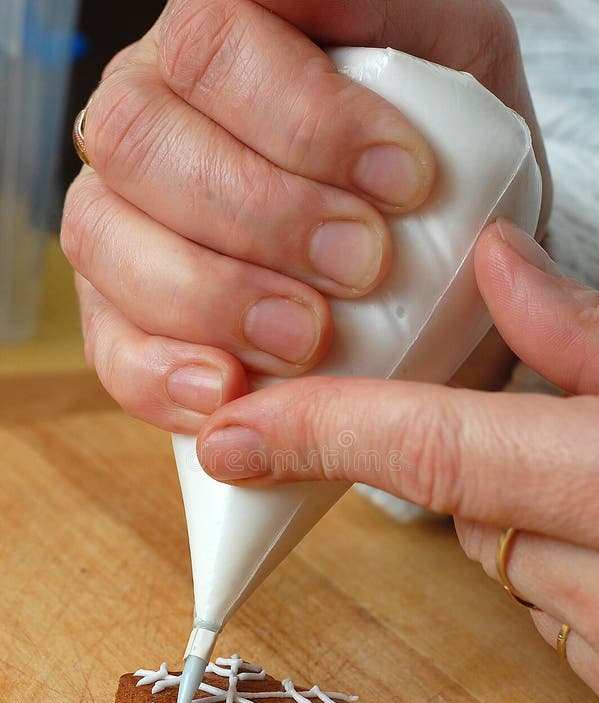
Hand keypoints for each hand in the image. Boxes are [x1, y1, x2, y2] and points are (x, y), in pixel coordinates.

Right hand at [61, 0, 548, 431]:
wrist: (436, 266)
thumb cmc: (437, 157)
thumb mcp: (448, 60)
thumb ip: (397, 13)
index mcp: (217, 44)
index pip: (212, 43)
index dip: (301, 114)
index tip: (403, 180)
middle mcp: (148, 119)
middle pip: (143, 142)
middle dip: (261, 215)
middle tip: (363, 268)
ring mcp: (119, 219)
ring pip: (104, 239)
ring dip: (212, 297)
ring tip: (307, 340)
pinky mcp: (118, 314)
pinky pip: (107, 344)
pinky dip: (161, 375)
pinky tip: (228, 389)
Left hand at [194, 220, 598, 694]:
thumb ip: (581, 330)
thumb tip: (495, 257)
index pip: (431, 452)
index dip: (323, 433)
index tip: (236, 433)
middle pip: (463, 513)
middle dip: (478, 469)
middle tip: (555, 426)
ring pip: (504, 565)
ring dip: (524, 521)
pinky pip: (552, 616)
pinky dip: (561, 571)